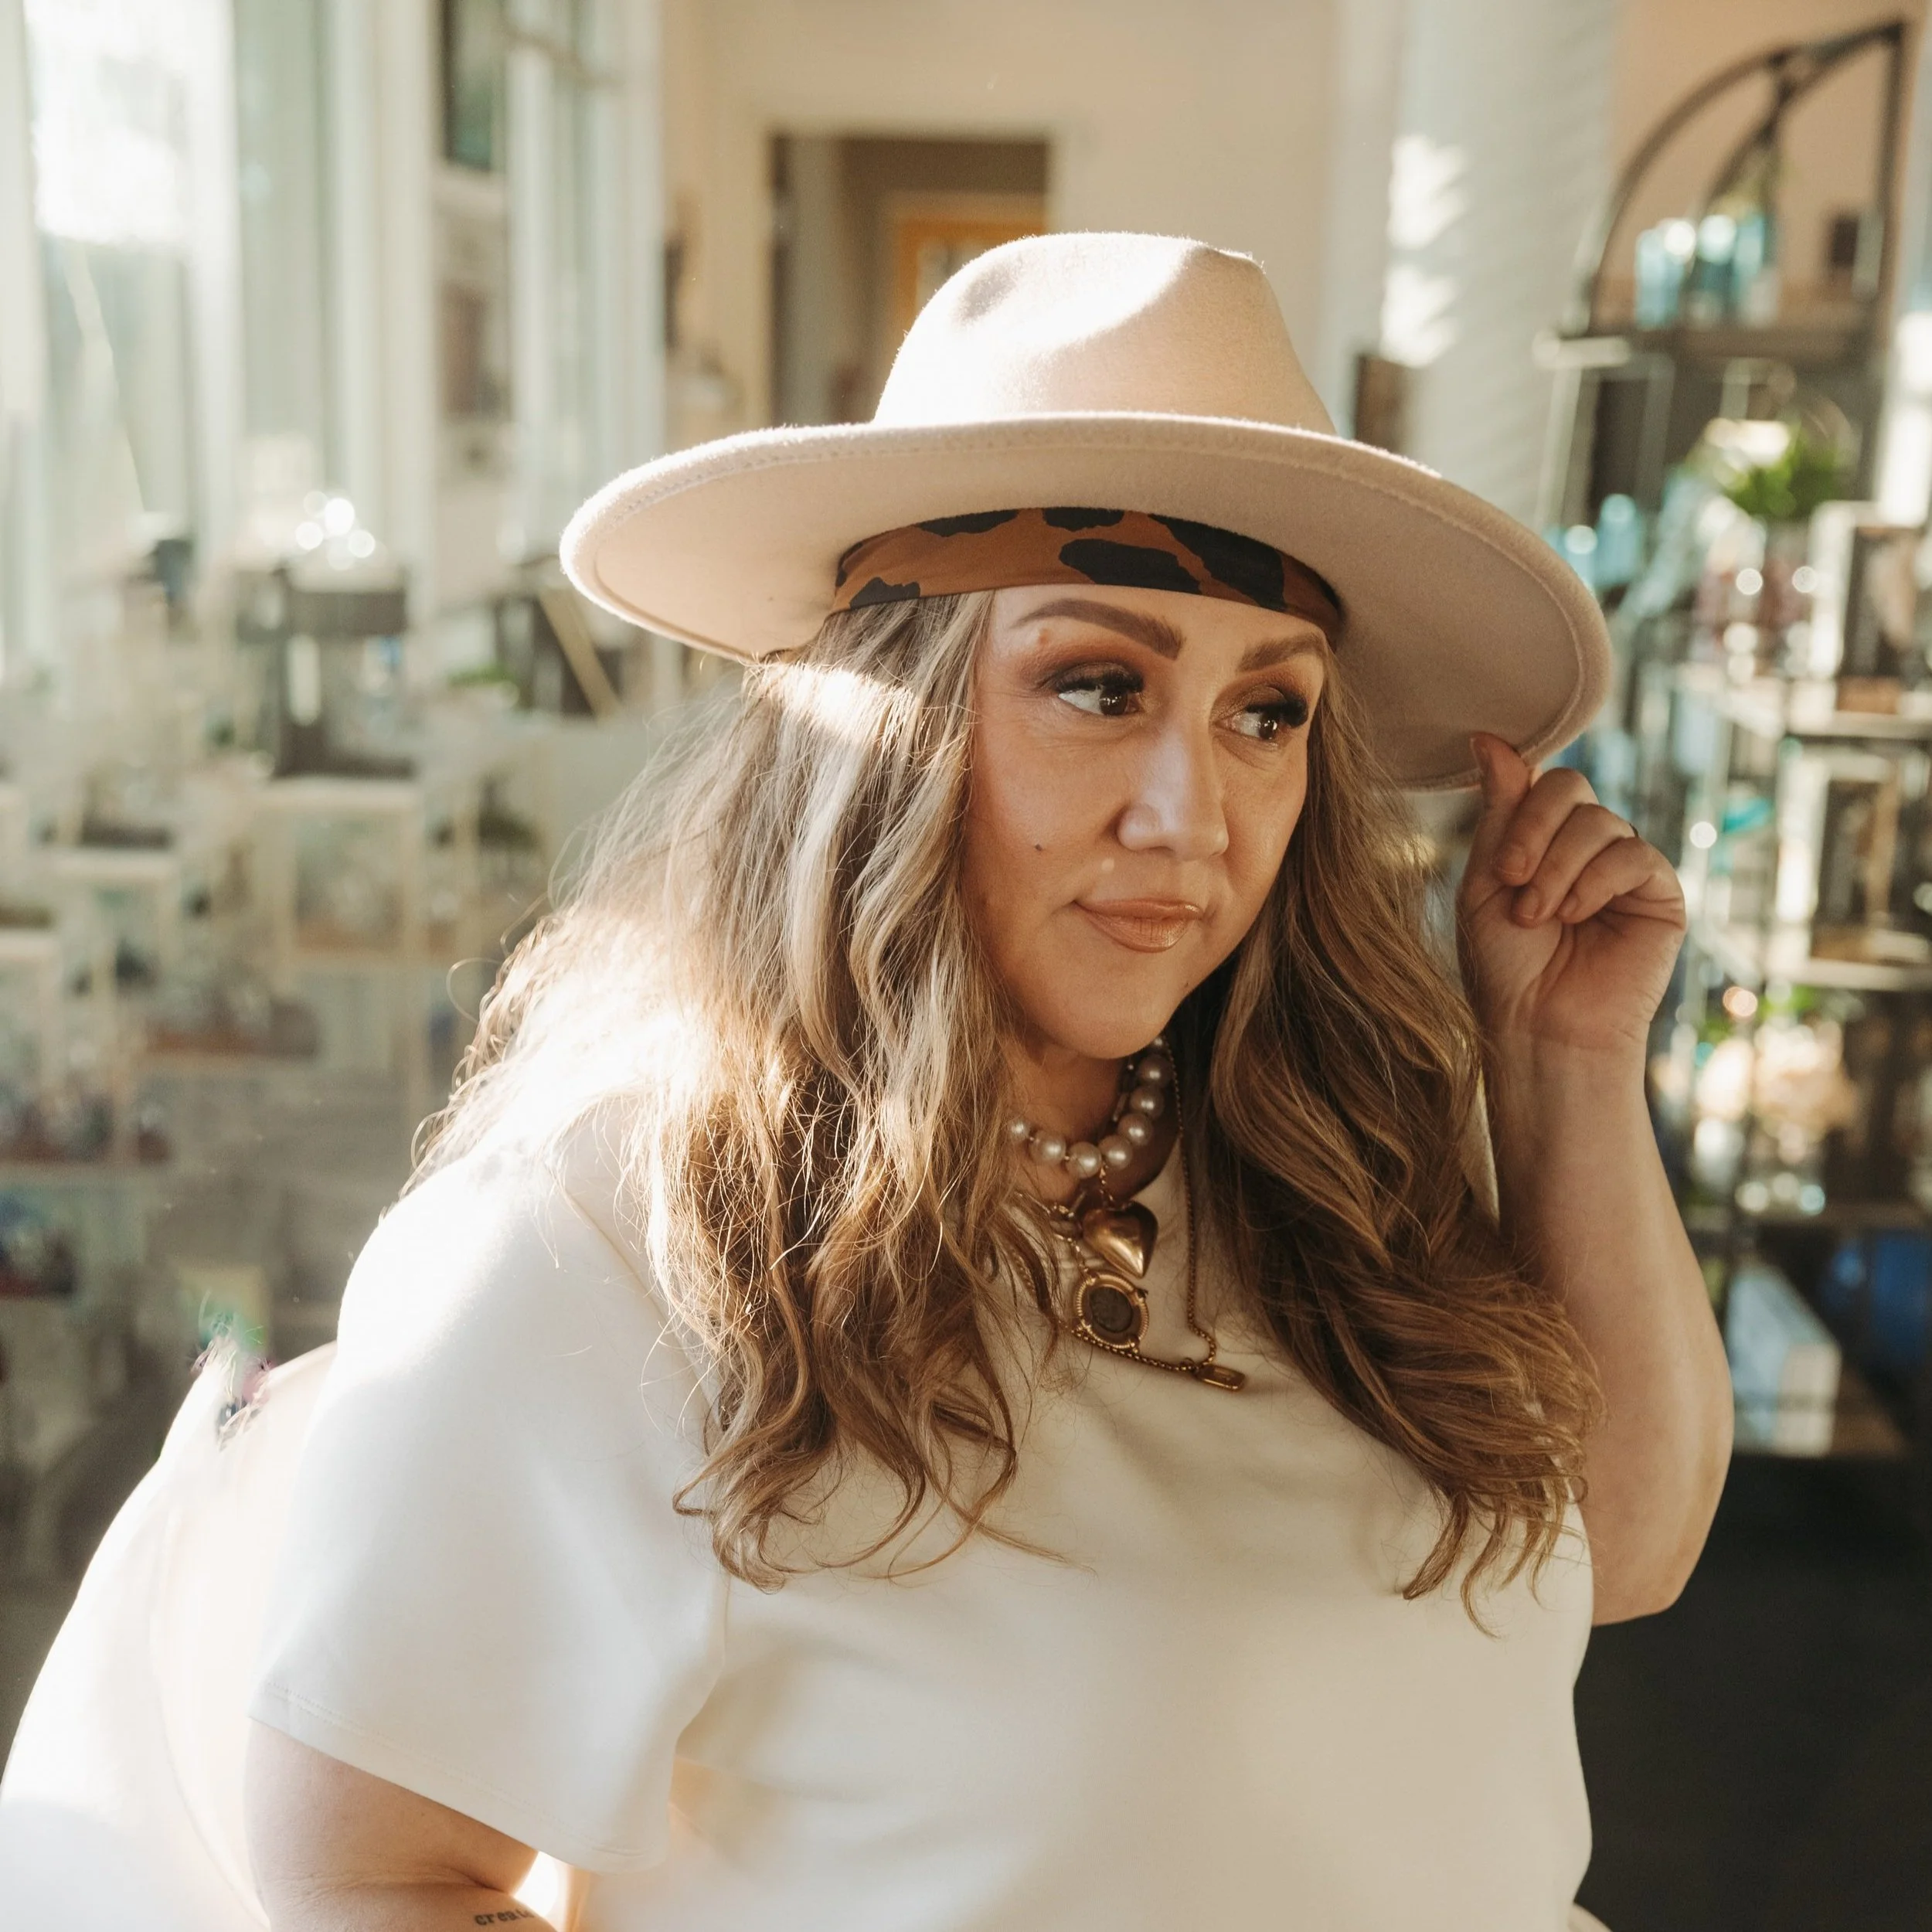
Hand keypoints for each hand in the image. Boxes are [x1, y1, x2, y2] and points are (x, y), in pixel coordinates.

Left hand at [1457, 733, 1684, 1062]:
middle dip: (1534, 831)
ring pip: (1599, 821)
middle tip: (1512, 882)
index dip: (1518, 806)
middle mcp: (1584, 848)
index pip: (1537, 783)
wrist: (1538, 1028)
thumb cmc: (1503, 966)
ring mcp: (1623, 868)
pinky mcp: (1658, 893)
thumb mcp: (1485, 881)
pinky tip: (1576, 916)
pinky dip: (1595, 881)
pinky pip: (1633, 854)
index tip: (1500, 861)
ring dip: (1558, 867)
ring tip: (1538, 916)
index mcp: (1540, 840)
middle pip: (1570, 788)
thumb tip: (1487, 737)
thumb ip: (1497, 812)